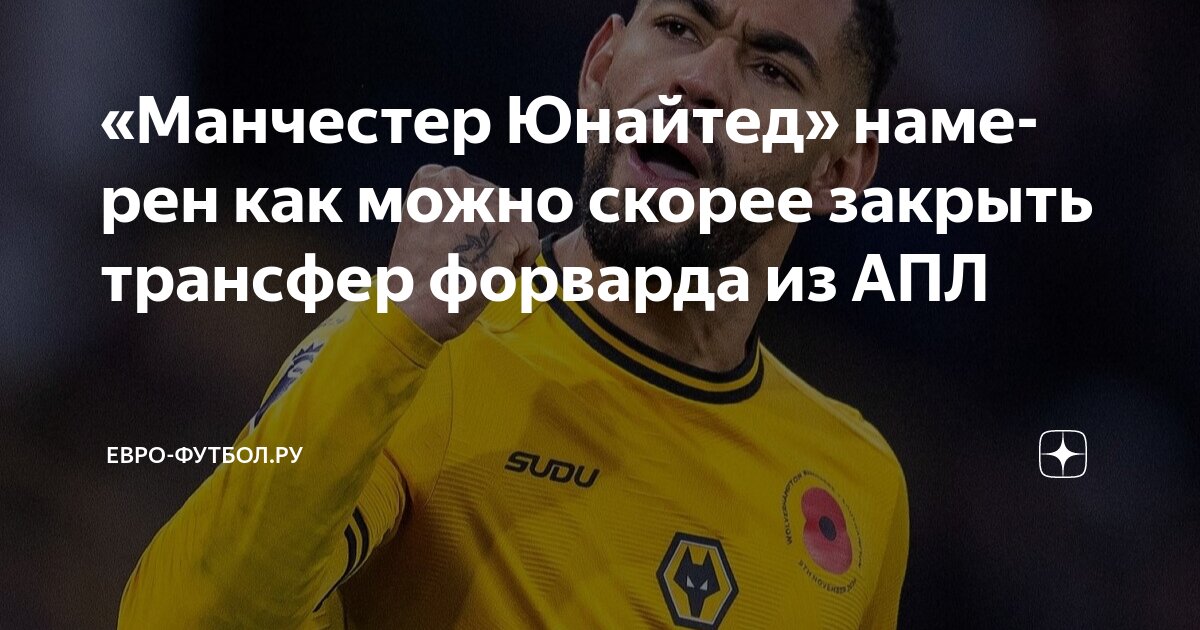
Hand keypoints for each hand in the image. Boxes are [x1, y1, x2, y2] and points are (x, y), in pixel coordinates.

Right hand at [387, 165, 539, 341]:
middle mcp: (457, 180)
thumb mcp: (424, 225)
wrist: (414, 305)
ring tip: (481, 268)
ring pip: (518, 220)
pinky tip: (494, 274)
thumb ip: (451, 209)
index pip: (474, 190)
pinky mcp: (507, 224)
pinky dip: (520, 263)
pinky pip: (530, 241)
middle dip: (494, 233)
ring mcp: (483, 200)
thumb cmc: (417, 277)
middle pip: (499, 202)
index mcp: (432, 179)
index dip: (475, 220)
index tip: (461, 244)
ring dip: (507, 247)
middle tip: (473, 260)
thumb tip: (486, 215)